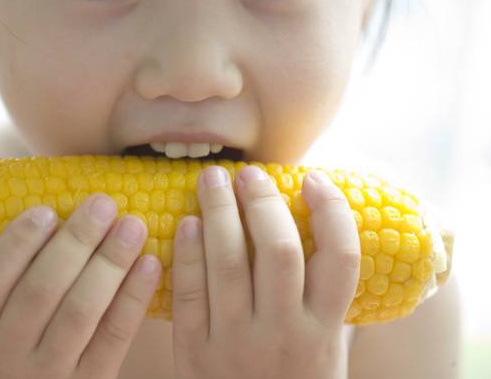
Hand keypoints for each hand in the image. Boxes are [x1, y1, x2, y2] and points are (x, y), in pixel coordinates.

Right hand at [0, 195, 160, 378]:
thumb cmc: (20, 345)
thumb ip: (18, 276)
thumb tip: (59, 211)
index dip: (17, 243)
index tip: (46, 210)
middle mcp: (6, 353)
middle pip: (41, 290)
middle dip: (76, 242)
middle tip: (103, 204)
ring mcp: (49, 372)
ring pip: (81, 311)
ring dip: (109, 262)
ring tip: (132, 226)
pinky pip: (115, 335)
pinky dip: (133, 297)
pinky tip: (149, 264)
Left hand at [171, 166, 359, 378]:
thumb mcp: (327, 346)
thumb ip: (327, 296)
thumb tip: (325, 227)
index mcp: (324, 328)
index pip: (341, 257)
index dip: (331, 210)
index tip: (313, 179)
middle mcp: (285, 333)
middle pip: (278, 250)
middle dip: (261, 201)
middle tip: (248, 174)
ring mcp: (238, 343)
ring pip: (228, 263)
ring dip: (219, 212)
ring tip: (212, 180)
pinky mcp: (197, 353)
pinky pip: (189, 293)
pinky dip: (187, 253)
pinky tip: (188, 223)